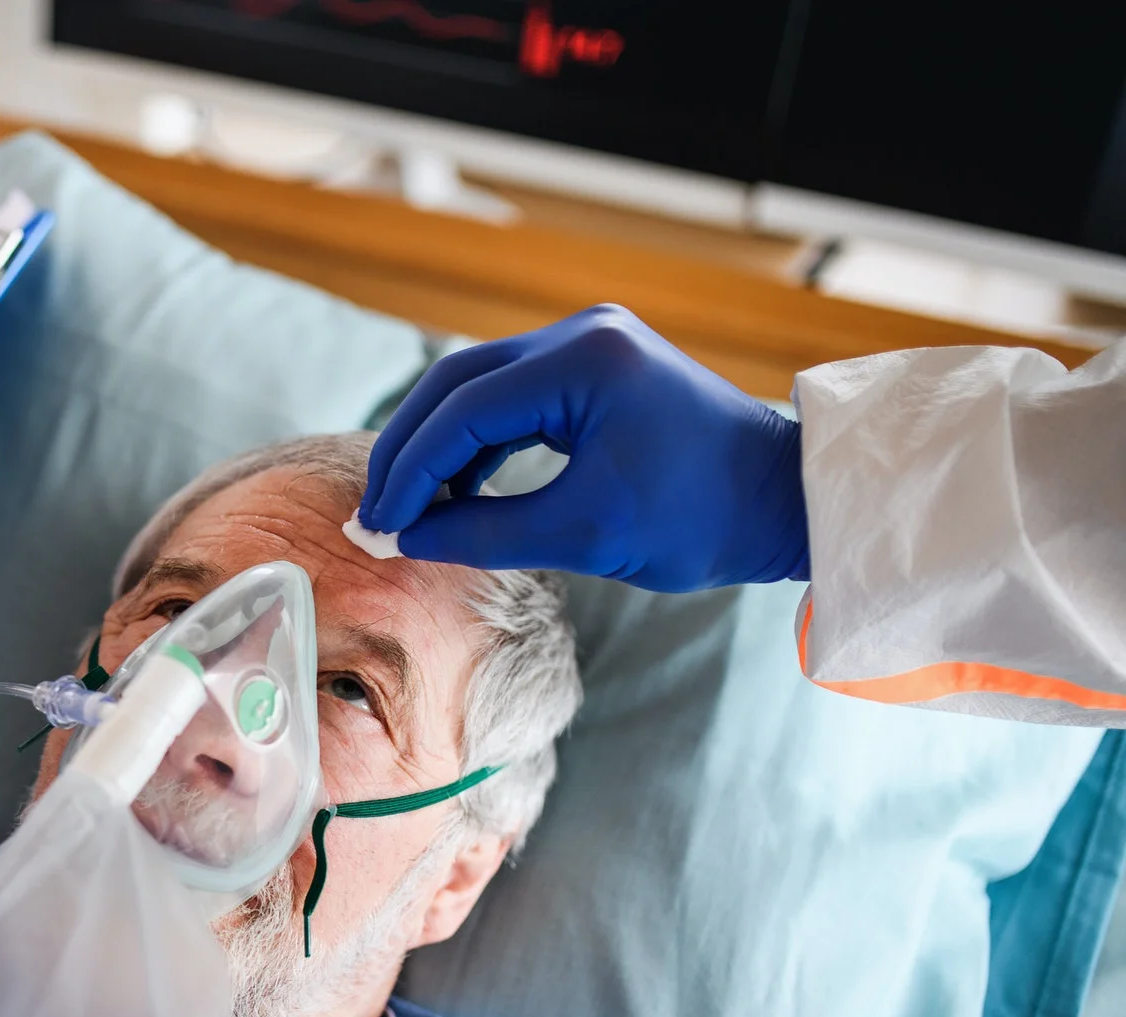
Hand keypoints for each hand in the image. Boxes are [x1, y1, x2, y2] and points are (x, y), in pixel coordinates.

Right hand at [359, 305, 808, 591]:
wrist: (783, 499)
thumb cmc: (702, 519)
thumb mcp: (587, 535)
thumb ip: (486, 534)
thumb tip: (409, 539)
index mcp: (586, 362)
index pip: (463, 410)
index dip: (411, 471)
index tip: (380, 524)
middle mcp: (583, 334)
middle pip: (457, 383)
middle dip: (410, 450)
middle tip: (376, 511)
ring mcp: (590, 344)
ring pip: (477, 386)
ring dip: (437, 445)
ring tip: (406, 507)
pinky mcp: (595, 366)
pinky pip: (511, 396)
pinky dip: (475, 442)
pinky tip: (453, 490)